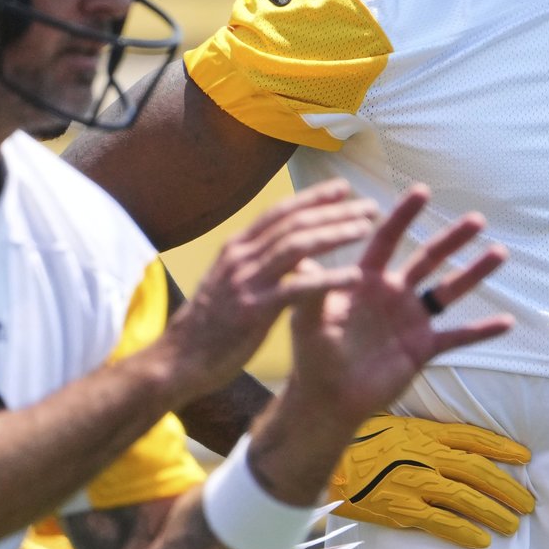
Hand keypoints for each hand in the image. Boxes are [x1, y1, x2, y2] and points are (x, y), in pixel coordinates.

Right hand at [153, 181, 379, 399]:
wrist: (179, 359)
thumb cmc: (209, 325)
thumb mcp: (230, 282)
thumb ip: (256, 264)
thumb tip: (288, 252)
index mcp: (236, 248)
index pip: (279, 212)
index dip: (312, 198)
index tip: (343, 188)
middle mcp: (241, 257)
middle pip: (294, 223)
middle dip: (334, 211)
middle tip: (369, 207)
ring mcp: (246, 282)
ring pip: (298, 246)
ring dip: (335, 234)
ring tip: (366, 229)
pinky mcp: (254, 310)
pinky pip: (298, 289)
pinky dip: (329, 279)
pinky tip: (355, 277)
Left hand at [286, 187, 511, 430]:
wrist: (327, 398)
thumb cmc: (312, 355)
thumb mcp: (307, 319)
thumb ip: (312, 290)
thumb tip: (304, 257)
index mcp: (366, 280)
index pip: (386, 240)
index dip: (403, 217)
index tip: (422, 191)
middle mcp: (393, 294)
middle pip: (427, 259)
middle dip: (451, 239)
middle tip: (477, 218)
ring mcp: (411, 320)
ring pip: (449, 291)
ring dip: (474, 273)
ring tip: (500, 252)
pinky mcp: (423, 348)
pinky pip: (457, 337)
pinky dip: (482, 330)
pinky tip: (508, 322)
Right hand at [331, 414, 533, 548]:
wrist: (327, 462)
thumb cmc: (360, 442)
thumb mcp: (396, 426)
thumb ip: (425, 435)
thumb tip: (453, 444)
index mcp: (426, 432)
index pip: (474, 438)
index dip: (503, 448)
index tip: (526, 457)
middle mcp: (426, 455)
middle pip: (478, 471)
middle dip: (508, 487)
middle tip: (528, 502)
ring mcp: (415, 482)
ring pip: (466, 498)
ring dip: (494, 512)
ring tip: (514, 525)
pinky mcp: (402, 508)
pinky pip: (441, 523)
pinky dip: (464, 532)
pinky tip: (482, 541)